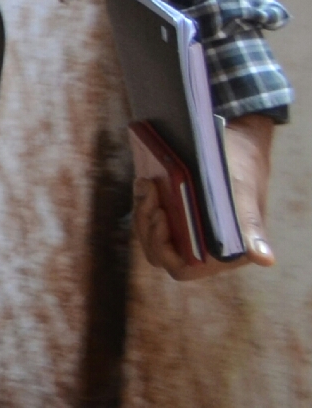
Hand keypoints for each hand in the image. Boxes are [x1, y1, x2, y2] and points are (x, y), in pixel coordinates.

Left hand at [137, 115, 276, 279]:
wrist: (234, 139)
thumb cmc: (243, 168)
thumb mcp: (243, 195)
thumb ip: (250, 227)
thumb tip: (265, 260)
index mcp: (223, 252)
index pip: (183, 267)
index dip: (165, 250)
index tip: (160, 218)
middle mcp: (201, 244)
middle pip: (159, 250)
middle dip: (149, 225)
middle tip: (151, 195)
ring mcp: (183, 228)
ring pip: (149, 232)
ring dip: (143, 210)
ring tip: (147, 184)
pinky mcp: (171, 211)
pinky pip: (147, 215)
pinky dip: (143, 200)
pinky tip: (145, 181)